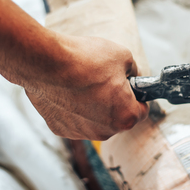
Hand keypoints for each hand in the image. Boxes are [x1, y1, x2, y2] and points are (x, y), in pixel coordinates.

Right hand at [25, 35, 148, 139]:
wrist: (47, 62)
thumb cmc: (86, 60)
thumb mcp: (124, 56)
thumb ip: (134, 71)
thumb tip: (132, 76)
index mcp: (126, 117)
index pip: (141, 110)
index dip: (136, 95)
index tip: (127, 86)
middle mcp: (105, 132)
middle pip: (117, 118)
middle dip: (114, 102)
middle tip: (102, 80)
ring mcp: (81, 133)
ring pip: (94, 120)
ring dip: (92, 106)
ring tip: (82, 83)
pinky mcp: (60, 129)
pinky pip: (73, 119)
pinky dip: (72, 108)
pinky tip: (66, 90)